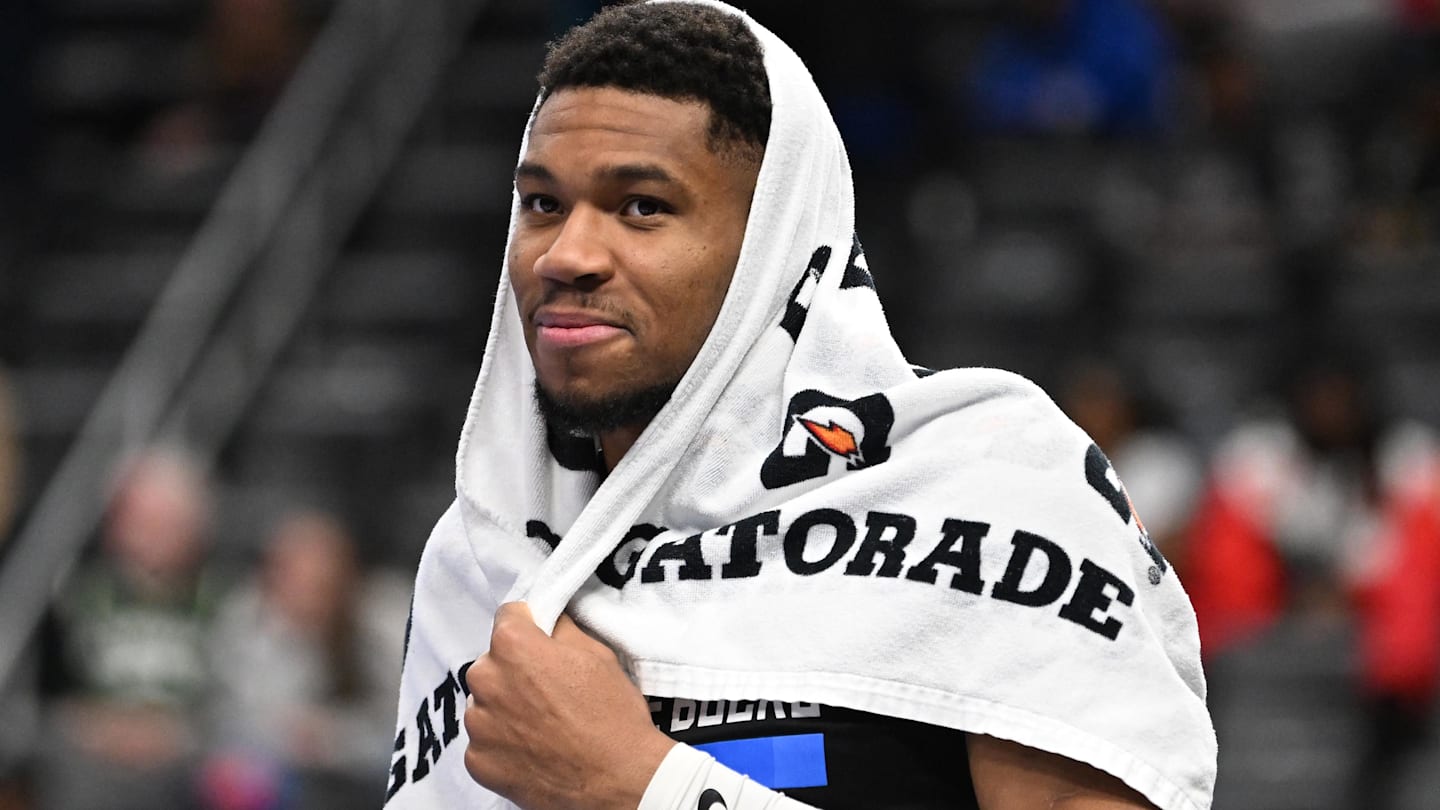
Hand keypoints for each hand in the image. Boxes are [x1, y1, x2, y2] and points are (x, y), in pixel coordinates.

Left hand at [463, 602, 675, 809]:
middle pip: (493, 662)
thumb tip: (548, 623)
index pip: (508, 617)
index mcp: (513, 646)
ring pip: (485, 703)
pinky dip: (503, 744)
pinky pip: (484, 741)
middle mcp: (486, 680)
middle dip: (515, 670)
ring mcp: (478, 724)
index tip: (540, 640)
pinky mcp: (478, 762)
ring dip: (505, 708)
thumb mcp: (598, 654)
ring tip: (542, 725)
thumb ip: (562, 630)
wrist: (619, 779)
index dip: (529, 626)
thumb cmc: (612, 715)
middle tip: (547, 691)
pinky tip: (534, 750)